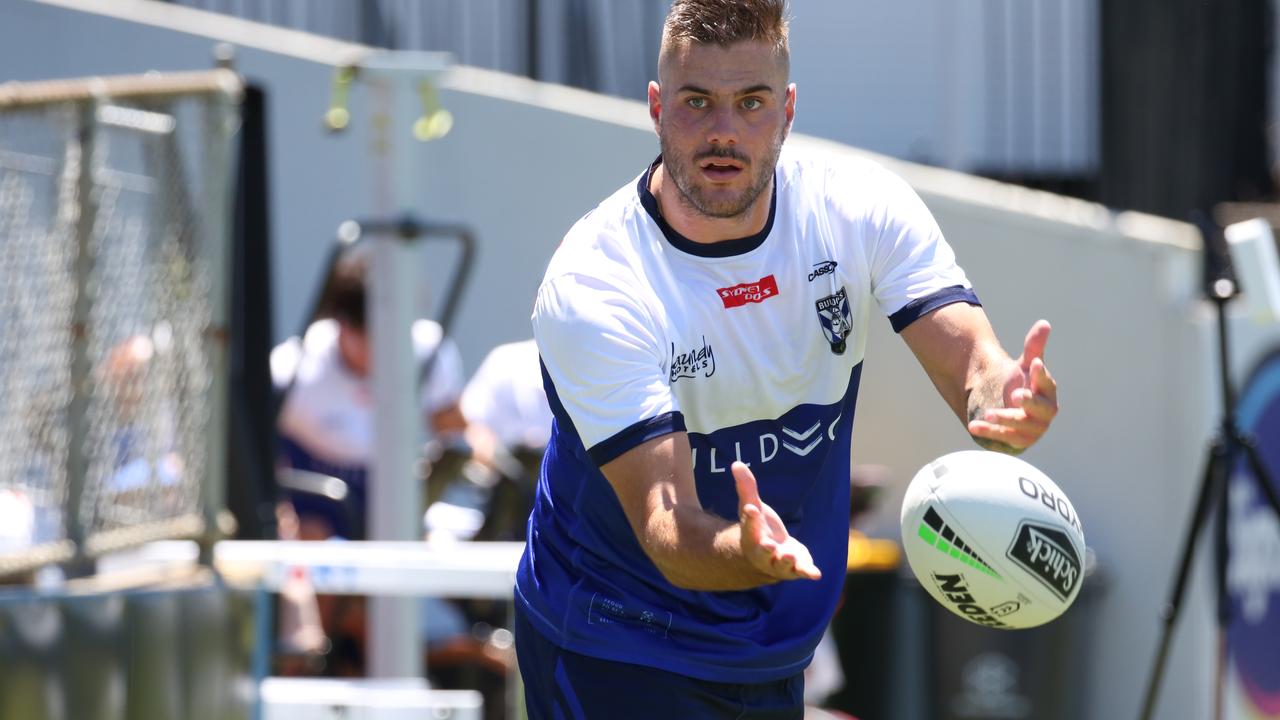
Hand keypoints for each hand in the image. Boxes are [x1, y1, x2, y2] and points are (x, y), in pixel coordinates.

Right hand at [733, 462, 821, 581]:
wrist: (769, 555)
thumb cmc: (759, 528)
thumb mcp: (752, 507)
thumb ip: (746, 487)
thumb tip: (736, 462)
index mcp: (751, 535)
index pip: (749, 526)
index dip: (750, 518)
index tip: (751, 509)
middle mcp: (763, 552)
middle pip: (762, 551)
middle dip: (765, 548)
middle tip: (769, 545)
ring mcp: (779, 562)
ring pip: (781, 565)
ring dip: (786, 561)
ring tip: (789, 556)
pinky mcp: (796, 567)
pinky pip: (801, 572)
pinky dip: (807, 572)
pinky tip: (816, 574)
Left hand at [967, 319, 1058, 450]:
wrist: (1001, 404)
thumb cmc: (1017, 382)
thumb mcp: (1022, 364)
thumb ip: (1033, 347)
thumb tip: (1044, 323)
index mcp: (1047, 392)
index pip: (1048, 385)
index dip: (1042, 376)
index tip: (1035, 363)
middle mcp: (1043, 413)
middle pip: (1041, 410)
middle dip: (1030, 403)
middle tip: (1016, 394)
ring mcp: (1031, 430)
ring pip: (1022, 428)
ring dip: (1006, 420)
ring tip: (989, 413)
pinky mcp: (1015, 442)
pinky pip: (1003, 440)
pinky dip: (988, 433)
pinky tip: (973, 426)